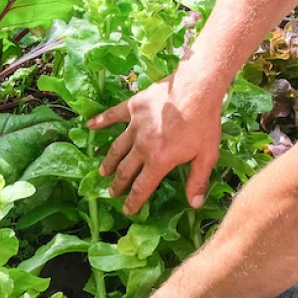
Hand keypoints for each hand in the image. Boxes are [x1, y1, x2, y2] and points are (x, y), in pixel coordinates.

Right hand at [87, 70, 224, 214]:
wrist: (197, 88)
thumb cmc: (204, 122)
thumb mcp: (207, 154)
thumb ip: (198, 180)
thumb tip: (195, 204)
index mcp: (159, 160)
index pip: (142, 187)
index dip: (134, 201)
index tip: (127, 210)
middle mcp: (142, 146)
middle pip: (126, 170)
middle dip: (118, 184)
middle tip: (112, 192)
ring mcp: (135, 125)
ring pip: (117, 148)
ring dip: (109, 161)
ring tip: (103, 171)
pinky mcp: (133, 107)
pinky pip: (113, 115)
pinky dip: (101, 121)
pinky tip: (90, 126)